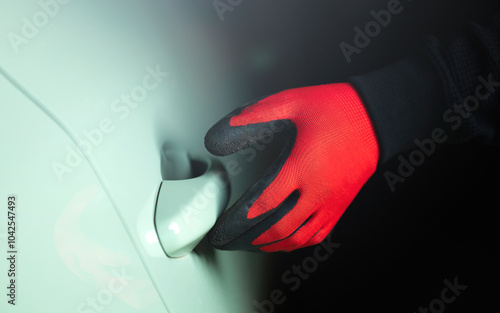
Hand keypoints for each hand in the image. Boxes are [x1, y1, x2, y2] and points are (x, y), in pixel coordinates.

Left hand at [205, 83, 378, 251]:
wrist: (378, 117)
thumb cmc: (337, 109)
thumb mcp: (292, 103)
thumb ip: (255, 116)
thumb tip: (223, 130)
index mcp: (300, 168)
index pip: (263, 204)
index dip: (239, 221)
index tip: (224, 227)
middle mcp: (316, 191)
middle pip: (278, 228)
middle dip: (250, 239)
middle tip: (232, 241)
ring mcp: (331, 202)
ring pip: (299, 237)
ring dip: (273, 245)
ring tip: (254, 246)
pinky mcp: (342, 204)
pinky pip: (319, 234)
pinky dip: (300, 243)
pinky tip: (289, 241)